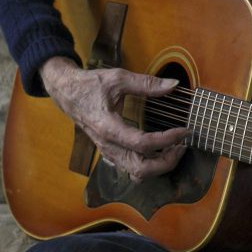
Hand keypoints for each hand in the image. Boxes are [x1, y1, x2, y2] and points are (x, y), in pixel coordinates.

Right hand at [41, 56, 188, 181]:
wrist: (67, 93)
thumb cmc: (90, 85)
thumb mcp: (118, 78)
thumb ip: (146, 83)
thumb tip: (173, 84)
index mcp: (108, 128)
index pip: (142, 144)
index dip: (167, 139)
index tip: (184, 130)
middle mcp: (107, 146)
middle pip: (141, 169)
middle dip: (167, 161)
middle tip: (182, 144)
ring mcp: (108, 152)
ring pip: (137, 174)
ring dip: (159, 166)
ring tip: (174, 148)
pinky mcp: (110, 153)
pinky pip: (131, 169)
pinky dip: (150, 165)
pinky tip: (161, 150)